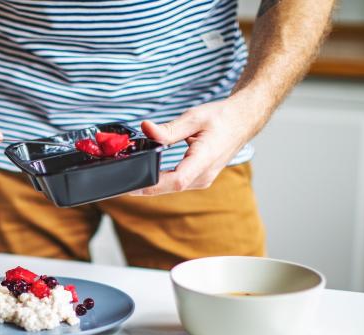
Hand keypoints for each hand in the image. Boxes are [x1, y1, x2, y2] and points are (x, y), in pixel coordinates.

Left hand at [134, 96, 258, 195]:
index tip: (132, 184)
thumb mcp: (194, 117)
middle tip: (120, 183)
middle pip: (168, 187)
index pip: (176, 180)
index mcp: (204, 159)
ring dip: (151, 185)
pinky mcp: (198, 179)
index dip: (152, 186)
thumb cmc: (222, 118)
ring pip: (171, 188)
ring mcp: (202, 180)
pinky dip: (160, 181)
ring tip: (129, 179)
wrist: (243, 122)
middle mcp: (204, 175)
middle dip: (144, 187)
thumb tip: (146, 128)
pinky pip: (176, 184)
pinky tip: (146, 177)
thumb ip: (169, 128)